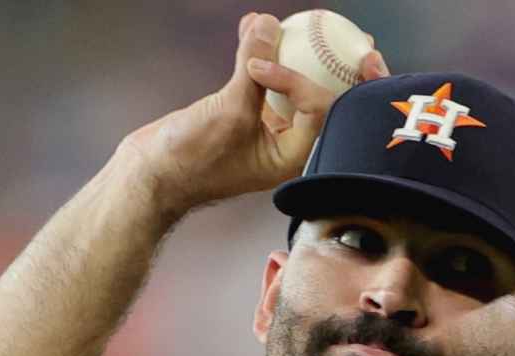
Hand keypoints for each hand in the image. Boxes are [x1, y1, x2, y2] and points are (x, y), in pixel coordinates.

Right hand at [120, 13, 391, 217]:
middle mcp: (288, 143)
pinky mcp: (244, 113)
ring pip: (293, 85)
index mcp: (294, 157)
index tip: (265, 68)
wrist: (152, 175)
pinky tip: (252, 24)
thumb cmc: (191, 159)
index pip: (320, 111)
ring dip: (292, 51)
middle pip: (326, 100)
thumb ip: (254, 68)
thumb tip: (269, 24)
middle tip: (362, 47)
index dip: (303, 81)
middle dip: (341, 71)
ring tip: (294, 22)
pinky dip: (258, 53)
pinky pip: (261, 79)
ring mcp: (267, 128)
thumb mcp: (228, 112)